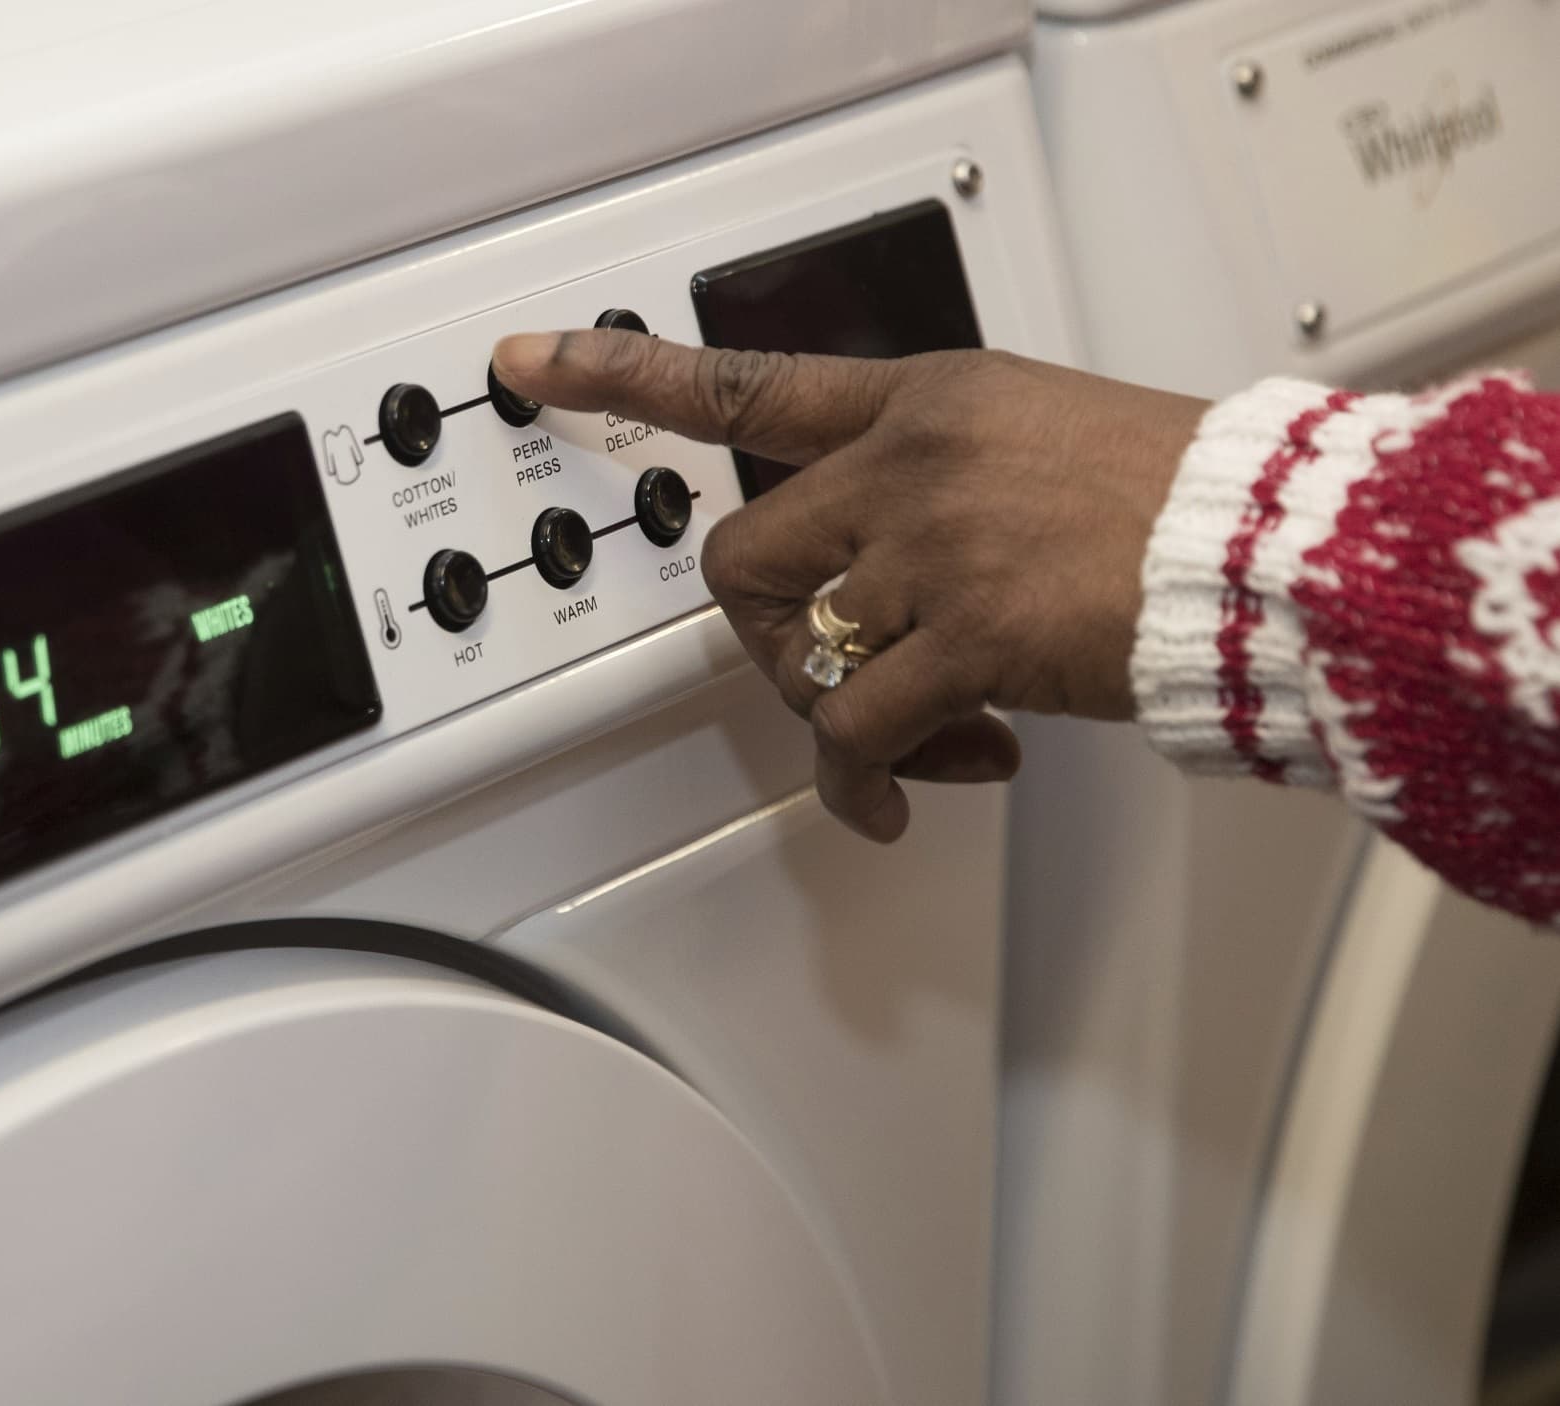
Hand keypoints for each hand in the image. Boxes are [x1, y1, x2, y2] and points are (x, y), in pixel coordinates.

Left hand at [490, 331, 1205, 841]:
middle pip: (744, 556)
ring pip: (799, 657)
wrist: (1271, 544)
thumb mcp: (1031, 430)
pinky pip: (858, 731)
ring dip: (845, 716)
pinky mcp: (964, 639)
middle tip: (830, 660)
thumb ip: (929, 471)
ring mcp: (929, 551)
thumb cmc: (1169, 496)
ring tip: (923, 731)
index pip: (743, 381)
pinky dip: (875, 777)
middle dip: (769, 630)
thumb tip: (868, 542)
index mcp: (920, 399)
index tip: (537, 363)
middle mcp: (906, 464)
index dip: (623, 375)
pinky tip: (936, 776)